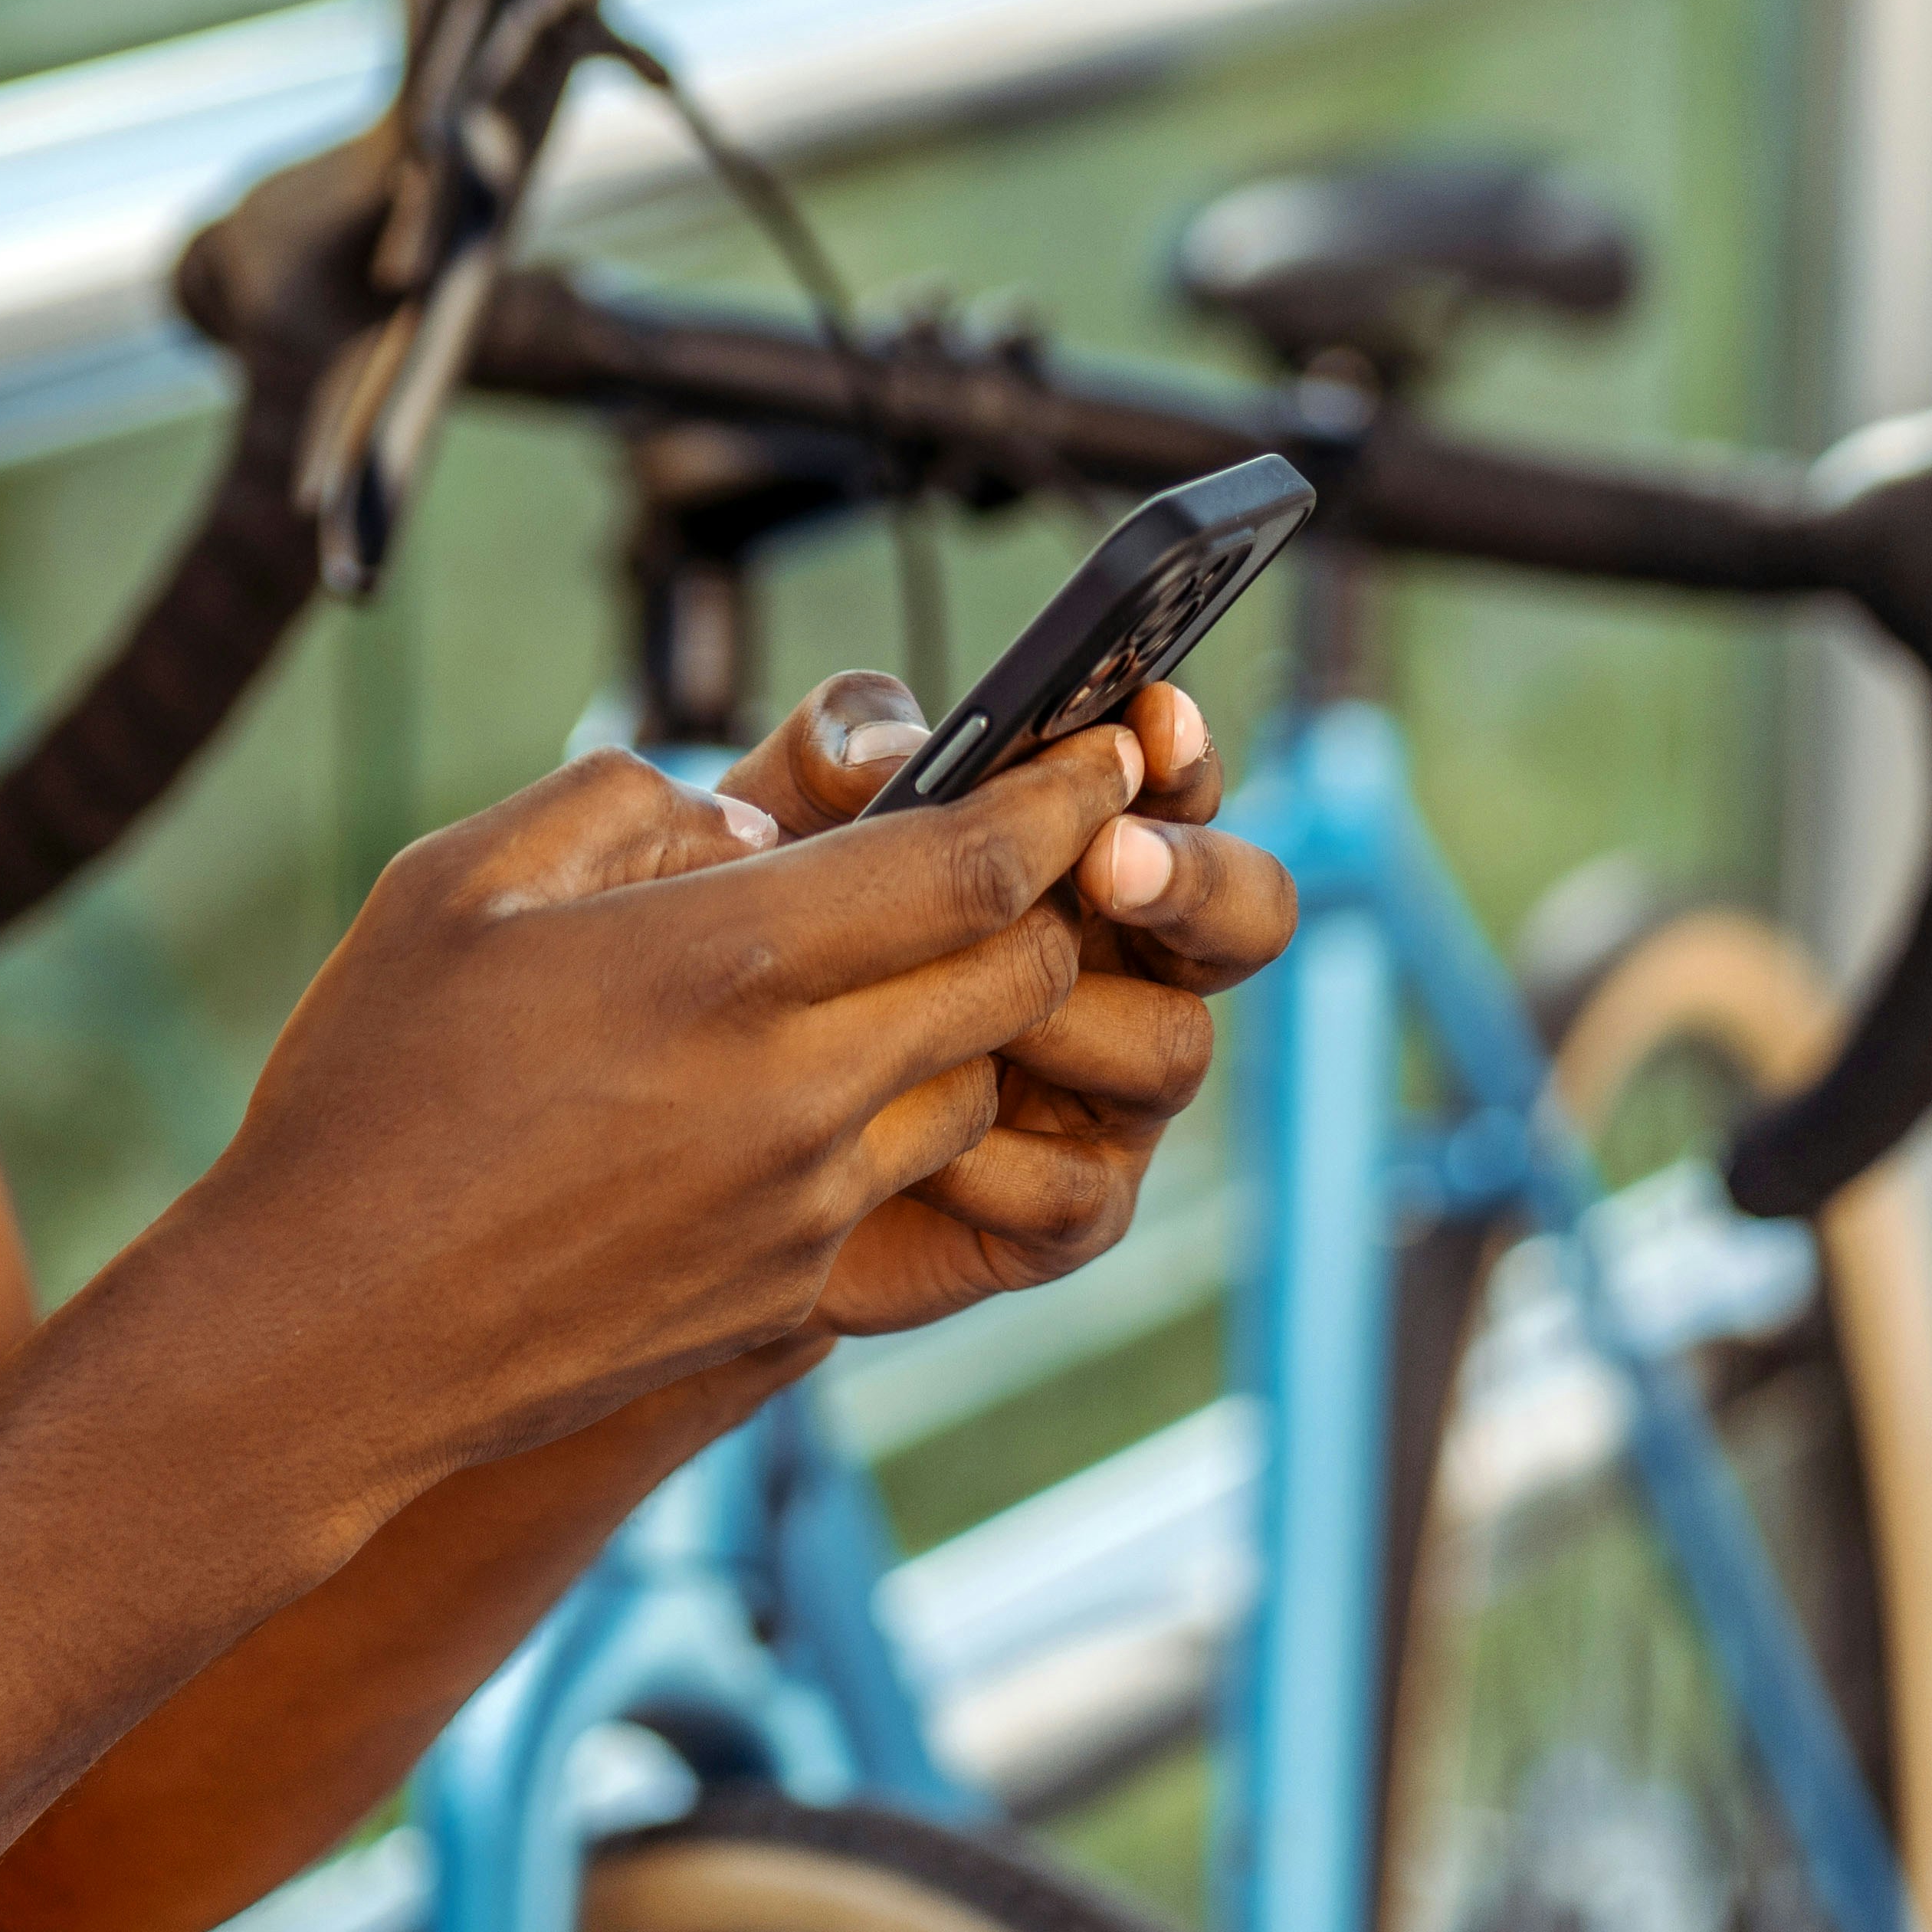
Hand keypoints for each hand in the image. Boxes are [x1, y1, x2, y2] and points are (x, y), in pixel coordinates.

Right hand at [168, 729, 1150, 1505]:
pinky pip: (896, 1184)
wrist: (328, 1334)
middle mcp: (799, 1093)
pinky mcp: (788, 1297)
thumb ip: (627, 809)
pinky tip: (785, 1093)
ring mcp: (805, 1210)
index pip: (977, 863)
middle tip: (1016, 852)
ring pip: (974, 1087)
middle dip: (1042, 903)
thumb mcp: (460, 880)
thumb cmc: (373, 1084)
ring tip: (877, 974)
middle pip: (1020, 979)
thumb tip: (751, 829)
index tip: (1109, 755)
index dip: (1066, 797)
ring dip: (966, 1018)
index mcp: (727, 963)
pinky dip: (886, 1119)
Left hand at [714, 674, 1293, 1335]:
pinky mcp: (1064, 1211)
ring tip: (948, 1009)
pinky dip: (989, 1158)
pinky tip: (895, 1140)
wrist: (680, 1121)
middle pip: (1250, 914)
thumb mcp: (775, 818)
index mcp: (1083, 853)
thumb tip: (894, 753)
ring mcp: (1109, 1093)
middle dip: (1197, 880)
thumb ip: (833, 753)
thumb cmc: (755, 937)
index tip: (1152, 720)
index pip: (1174, 788)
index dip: (1181, 754)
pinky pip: (1076, 1188)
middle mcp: (1124, 965)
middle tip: (1109, 860)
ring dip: (1066, 1018)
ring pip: (1170, 1047)